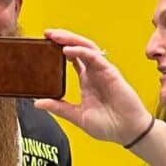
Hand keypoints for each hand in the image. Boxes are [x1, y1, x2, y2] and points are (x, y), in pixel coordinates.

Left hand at [39, 28, 150, 145]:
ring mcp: (102, 71)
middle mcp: (94, 73)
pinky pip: (94, 57)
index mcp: (87, 81)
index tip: (43, 45)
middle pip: (78, 48)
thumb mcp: (77, 116)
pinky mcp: (110, 72)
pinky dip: (81, 51)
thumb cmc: (109, 125)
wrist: (127, 132)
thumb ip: (59, 108)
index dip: (59, 49)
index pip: (72, 58)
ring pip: (86, 47)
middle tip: (46, 33)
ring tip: (55, 36)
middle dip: (63, 38)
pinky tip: (68, 50)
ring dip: (71, 39)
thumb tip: (38, 103)